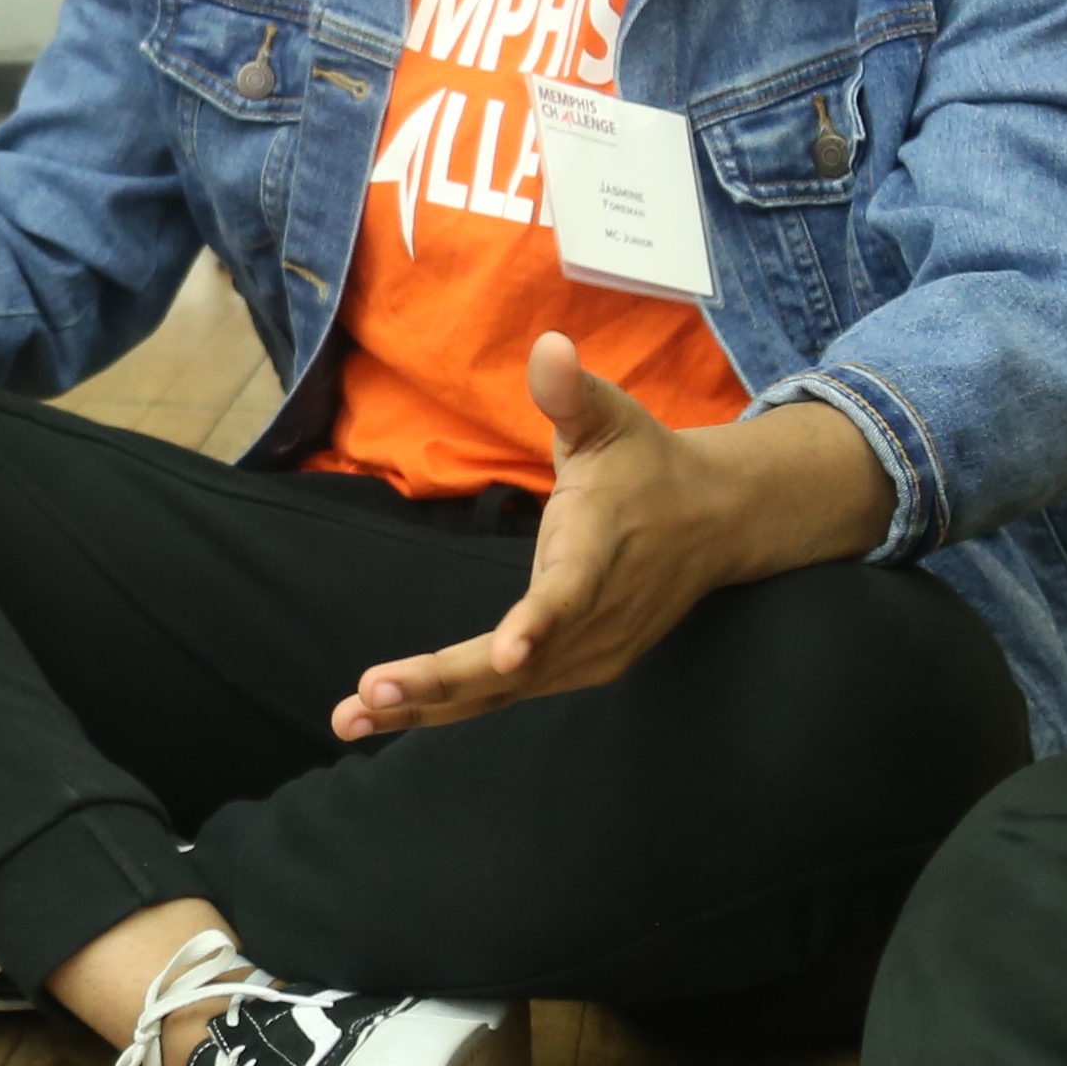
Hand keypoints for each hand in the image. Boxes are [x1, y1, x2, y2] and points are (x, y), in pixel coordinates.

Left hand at [337, 362, 890, 735]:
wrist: (717, 521)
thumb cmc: (649, 462)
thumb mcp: (614, 416)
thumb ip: (572, 392)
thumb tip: (549, 345)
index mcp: (599, 549)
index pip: (570, 593)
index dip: (539, 624)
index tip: (507, 654)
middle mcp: (597, 616)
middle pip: (517, 665)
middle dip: (441, 682)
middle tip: (368, 695)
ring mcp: (590, 653)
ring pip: (503, 692)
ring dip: (428, 708)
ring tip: (349, 720)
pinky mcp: (580, 668)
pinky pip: (506, 695)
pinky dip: (449, 707)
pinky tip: (390, 715)